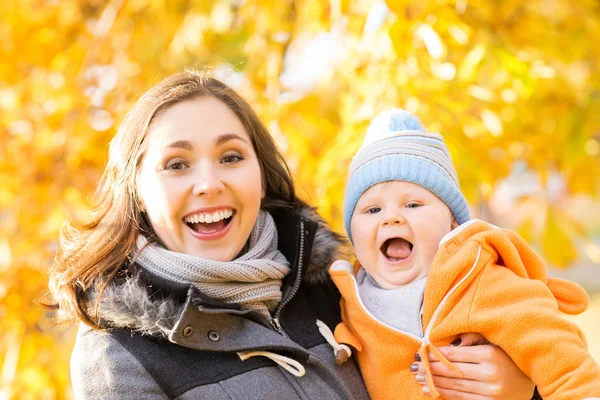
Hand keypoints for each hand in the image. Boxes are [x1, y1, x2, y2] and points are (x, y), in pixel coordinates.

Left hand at [411, 333, 534, 398]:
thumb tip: (448, 342)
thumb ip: (470, 338)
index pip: (453, 354)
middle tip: (414, 367)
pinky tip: (432, 390)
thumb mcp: (491, 343)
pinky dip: (445, 395)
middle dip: (429, 369)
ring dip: (433, 383)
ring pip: (454, 386)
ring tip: (419, 378)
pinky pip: (462, 399)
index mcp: (489, 355)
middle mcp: (490, 374)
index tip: (420, 352)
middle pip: (450, 372)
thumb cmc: (506, 357)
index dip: (434, 354)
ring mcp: (490, 392)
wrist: (529, 381)